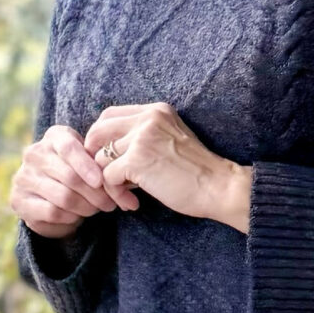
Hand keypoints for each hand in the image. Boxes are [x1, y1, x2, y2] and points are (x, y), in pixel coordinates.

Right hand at [10, 123, 118, 239]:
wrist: (50, 194)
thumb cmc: (78, 173)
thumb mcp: (89, 162)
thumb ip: (100, 165)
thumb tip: (121, 182)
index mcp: (53, 137)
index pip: (69, 148)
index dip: (86, 165)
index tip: (100, 181)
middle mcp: (34, 153)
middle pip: (70, 177)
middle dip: (95, 194)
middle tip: (109, 204)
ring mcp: (23, 177)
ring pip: (63, 197)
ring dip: (85, 207)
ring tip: (95, 210)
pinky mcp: (18, 200)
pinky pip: (52, 212)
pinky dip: (70, 217)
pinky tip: (77, 216)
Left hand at [84, 102, 251, 232]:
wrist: (219, 186)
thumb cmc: (197, 172)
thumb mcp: (171, 140)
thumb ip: (144, 137)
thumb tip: (108, 151)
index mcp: (156, 111)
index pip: (109, 114)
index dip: (101, 137)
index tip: (107, 158)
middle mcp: (147, 118)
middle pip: (98, 131)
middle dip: (95, 156)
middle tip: (104, 177)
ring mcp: (141, 137)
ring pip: (101, 158)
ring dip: (108, 181)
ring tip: (126, 195)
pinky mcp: (137, 160)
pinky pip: (108, 176)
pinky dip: (117, 192)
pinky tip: (133, 201)